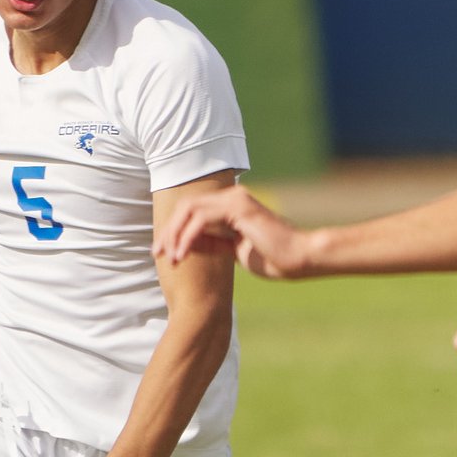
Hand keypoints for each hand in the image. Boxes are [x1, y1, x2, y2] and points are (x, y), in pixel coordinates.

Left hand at [158, 185, 316, 277]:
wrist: (299, 258)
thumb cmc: (275, 259)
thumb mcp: (236, 250)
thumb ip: (217, 242)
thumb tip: (191, 243)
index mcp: (232, 205)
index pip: (193, 210)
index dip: (173, 230)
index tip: (162, 252)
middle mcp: (232, 197)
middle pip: (186, 206)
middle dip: (168, 230)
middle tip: (157, 253)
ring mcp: (236, 200)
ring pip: (190, 210)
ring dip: (175, 234)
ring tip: (170, 257)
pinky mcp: (238, 209)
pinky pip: (202, 219)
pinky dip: (187, 237)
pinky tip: (182, 254)